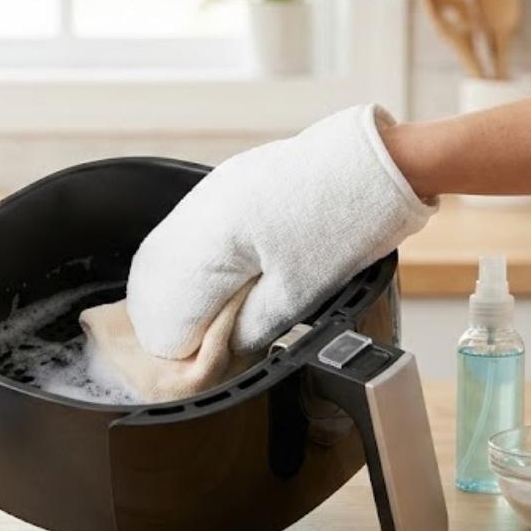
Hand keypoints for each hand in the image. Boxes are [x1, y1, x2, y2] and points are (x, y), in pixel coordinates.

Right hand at [123, 104, 435, 357]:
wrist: (377, 163)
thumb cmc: (347, 223)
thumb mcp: (301, 292)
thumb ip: (252, 325)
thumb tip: (225, 346)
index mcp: (213, 238)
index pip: (168, 309)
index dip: (181, 346)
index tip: (198, 366)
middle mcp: (200, 210)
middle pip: (154, 278)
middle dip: (166, 318)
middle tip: (191, 349)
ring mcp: (210, 192)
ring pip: (165, 252)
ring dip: (173, 290)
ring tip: (199, 321)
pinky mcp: (226, 185)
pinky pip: (187, 230)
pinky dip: (188, 262)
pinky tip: (210, 281)